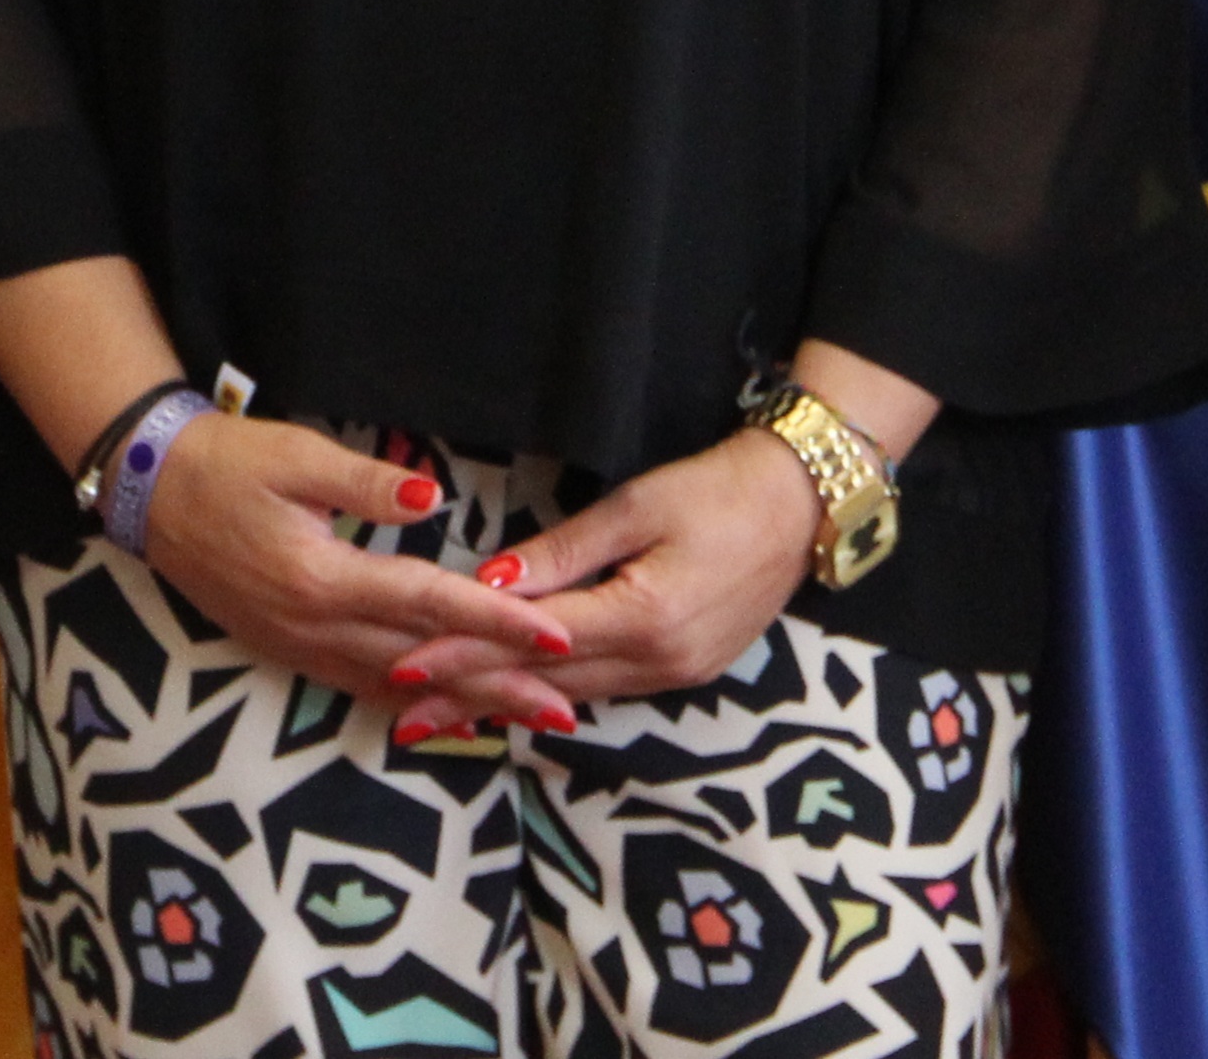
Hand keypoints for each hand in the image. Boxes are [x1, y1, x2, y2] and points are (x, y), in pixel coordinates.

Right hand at [131, 417, 565, 733]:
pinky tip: (449, 712)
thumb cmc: (227, 463)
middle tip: (565, 709)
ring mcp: (299, 647)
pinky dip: (414, 704)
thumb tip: (434, 499)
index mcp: (321, 578)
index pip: (428, 605)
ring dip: (463, 706)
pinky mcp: (289, 651)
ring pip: (396, 689)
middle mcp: (313, 627)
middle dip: (497, 688)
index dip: (495, 623)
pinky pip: (362, 687)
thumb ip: (368, 483)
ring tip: (523, 719)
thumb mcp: (297, 456)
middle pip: (423, 665)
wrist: (148, 493)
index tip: (555, 637)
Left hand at [377, 429, 824, 736]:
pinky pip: (604, 692)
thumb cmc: (717, 489)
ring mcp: (676, 676)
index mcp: (644, 617)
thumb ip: (560, 552)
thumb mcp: (635, 507)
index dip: (464, 656)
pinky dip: (554, 696)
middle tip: (404, 714)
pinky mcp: (687, 672)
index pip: (532, 643)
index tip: (405, 667)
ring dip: (508, 706)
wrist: (803, 504)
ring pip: (574, 697)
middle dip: (472, 697)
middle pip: (545, 685)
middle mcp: (659, 662)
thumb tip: (487, 584)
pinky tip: (518, 701)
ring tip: (445, 718)